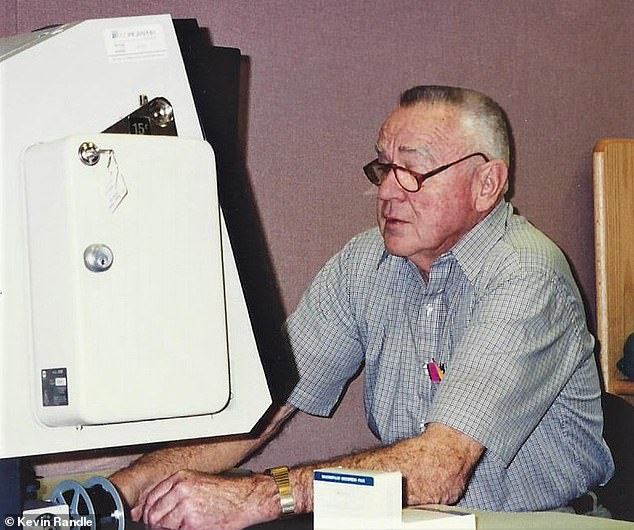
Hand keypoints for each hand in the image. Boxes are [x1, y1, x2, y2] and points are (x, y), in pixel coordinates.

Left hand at [137, 470, 278, 529]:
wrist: (245, 499)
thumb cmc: (226, 492)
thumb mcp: (198, 482)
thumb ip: (178, 492)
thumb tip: (161, 508)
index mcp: (180, 478)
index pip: (151, 499)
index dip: (149, 513)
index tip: (151, 520)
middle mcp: (180, 490)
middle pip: (153, 515)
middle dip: (155, 525)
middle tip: (163, 529)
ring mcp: (185, 506)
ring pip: (161, 527)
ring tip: (181, 527)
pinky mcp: (192, 523)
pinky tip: (191, 528)